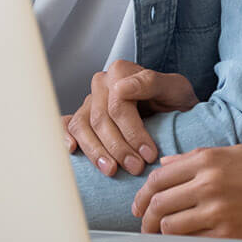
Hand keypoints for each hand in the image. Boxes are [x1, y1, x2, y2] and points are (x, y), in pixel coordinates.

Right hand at [64, 60, 196, 176]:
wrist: (174, 111)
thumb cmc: (175, 100)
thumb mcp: (175, 88)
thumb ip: (151, 83)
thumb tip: (121, 89)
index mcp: (121, 71)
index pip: (118, 105)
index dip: (133, 132)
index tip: (150, 154)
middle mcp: (102, 83)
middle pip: (100, 119)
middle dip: (118, 147)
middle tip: (136, 167)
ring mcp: (89, 100)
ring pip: (82, 126)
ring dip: (96, 151)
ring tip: (112, 170)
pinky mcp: (83, 117)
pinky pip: (67, 125)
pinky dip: (65, 137)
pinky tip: (72, 150)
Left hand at [131, 145, 241, 241]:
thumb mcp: (239, 154)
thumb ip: (199, 157)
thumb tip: (165, 163)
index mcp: (209, 159)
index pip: (159, 177)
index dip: (142, 194)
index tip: (140, 205)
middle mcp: (209, 182)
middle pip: (157, 202)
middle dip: (145, 216)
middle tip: (145, 225)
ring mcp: (218, 209)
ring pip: (169, 224)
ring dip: (161, 232)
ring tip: (163, 236)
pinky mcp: (228, 234)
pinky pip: (191, 240)